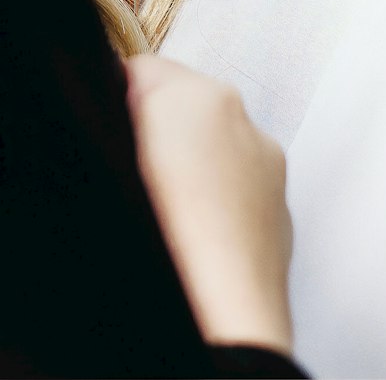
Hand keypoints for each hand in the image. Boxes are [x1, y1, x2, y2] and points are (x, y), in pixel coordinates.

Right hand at [125, 54, 293, 354]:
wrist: (225, 316)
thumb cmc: (164, 237)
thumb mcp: (111, 156)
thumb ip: (117, 114)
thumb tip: (118, 102)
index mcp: (198, 94)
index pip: (142, 69)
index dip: (115, 99)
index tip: (105, 131)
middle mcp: (240, 117)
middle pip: (182, 103)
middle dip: (156, 131)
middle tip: (130, 173)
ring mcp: (266, 163)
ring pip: (215, 145)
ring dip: (189, 166)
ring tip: (160, 213)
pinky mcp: (281, 209)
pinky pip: (239, 185)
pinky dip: (217, 200)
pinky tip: (191, 239)